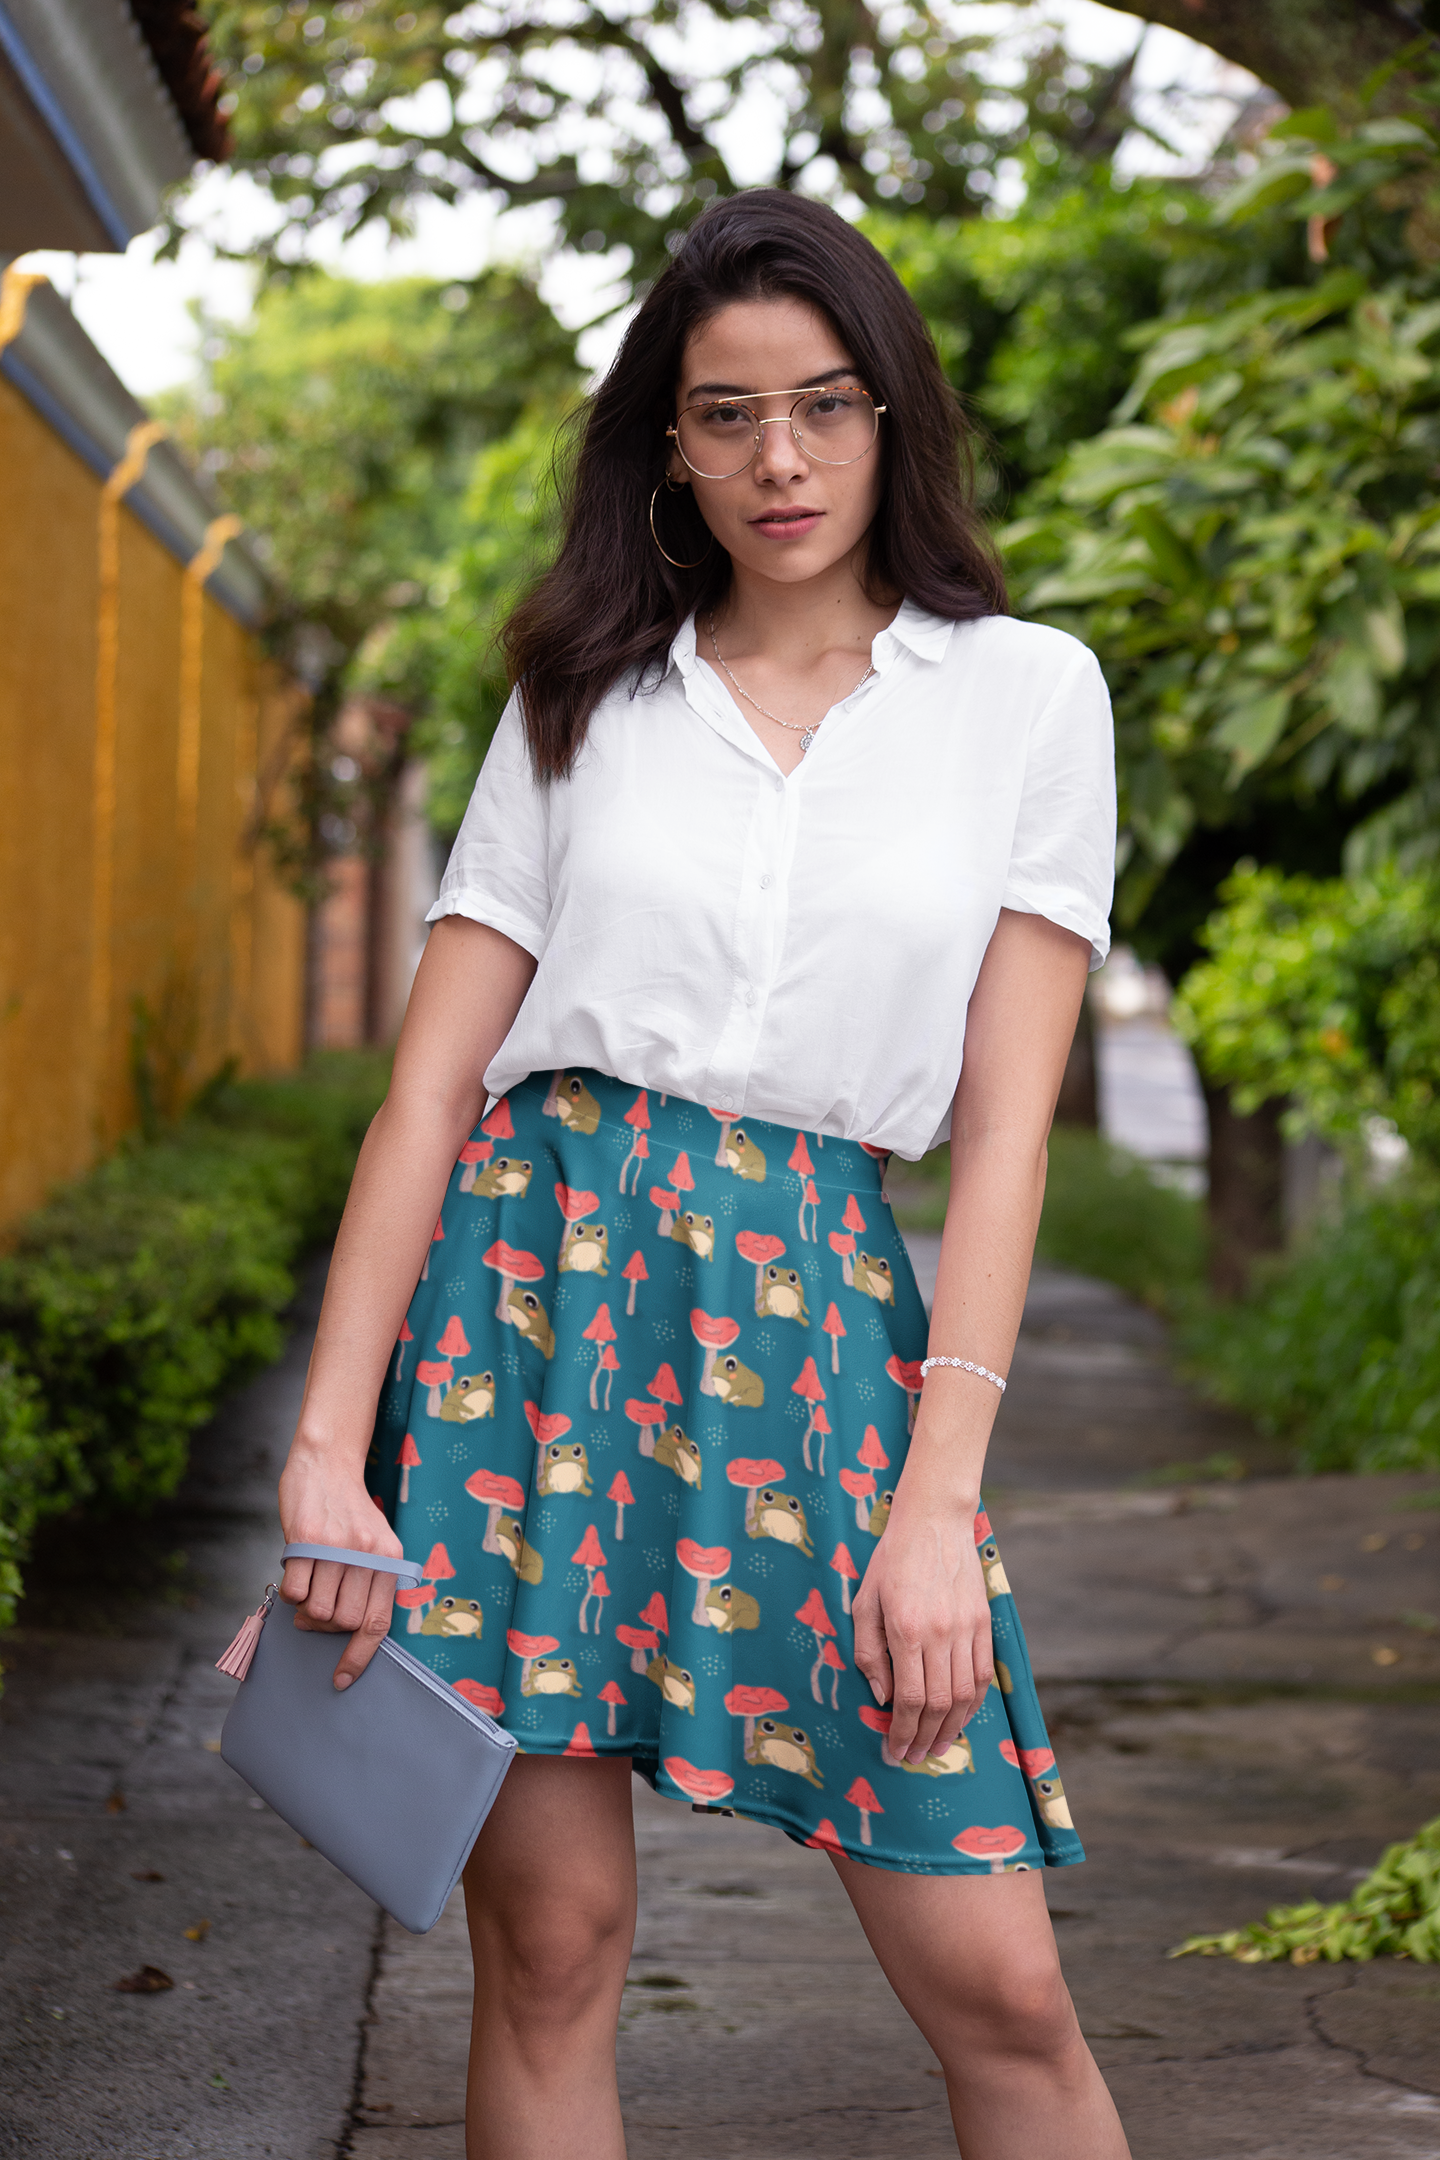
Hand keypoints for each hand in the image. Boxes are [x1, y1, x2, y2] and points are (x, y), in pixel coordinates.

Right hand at [278, 1446, 403, 1689]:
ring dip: (307, 1609)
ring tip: (308, 1586)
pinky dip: (290, 1592)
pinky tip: (296, 1570)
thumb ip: (368, 1583)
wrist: (327, 1463)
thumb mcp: (374, 1543)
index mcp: (389, 1559)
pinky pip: (294, 1590)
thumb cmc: (348, 1511)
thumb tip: (345, 1631)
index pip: (377, 1622)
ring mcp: (337, 1545)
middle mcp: (367, 1553)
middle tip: (316, 1609)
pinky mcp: (306, 1537)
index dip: (359, 1657)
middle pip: (345, 1621)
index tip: (341, 1680)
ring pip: (319, 1610)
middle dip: (326, 1626)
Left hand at [851, 1478, 992, 1765]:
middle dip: (924, 1738)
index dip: (902, 1732)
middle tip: (913, 1757)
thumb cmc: (891, 1560)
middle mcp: (940, 1633)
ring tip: (936, 1747)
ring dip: (951, 1728)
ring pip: (965, 1695)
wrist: (934, 1520)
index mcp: (906, 1629)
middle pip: (939, 1704)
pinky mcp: (984, 1622)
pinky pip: (983, 1674)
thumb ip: (869, 1651)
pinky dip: (973, 1702)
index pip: (910, 1699)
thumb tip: (883, 1697)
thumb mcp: (864, 1601)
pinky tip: (960, 1717)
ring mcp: (967, 1628)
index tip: (893, 1751)